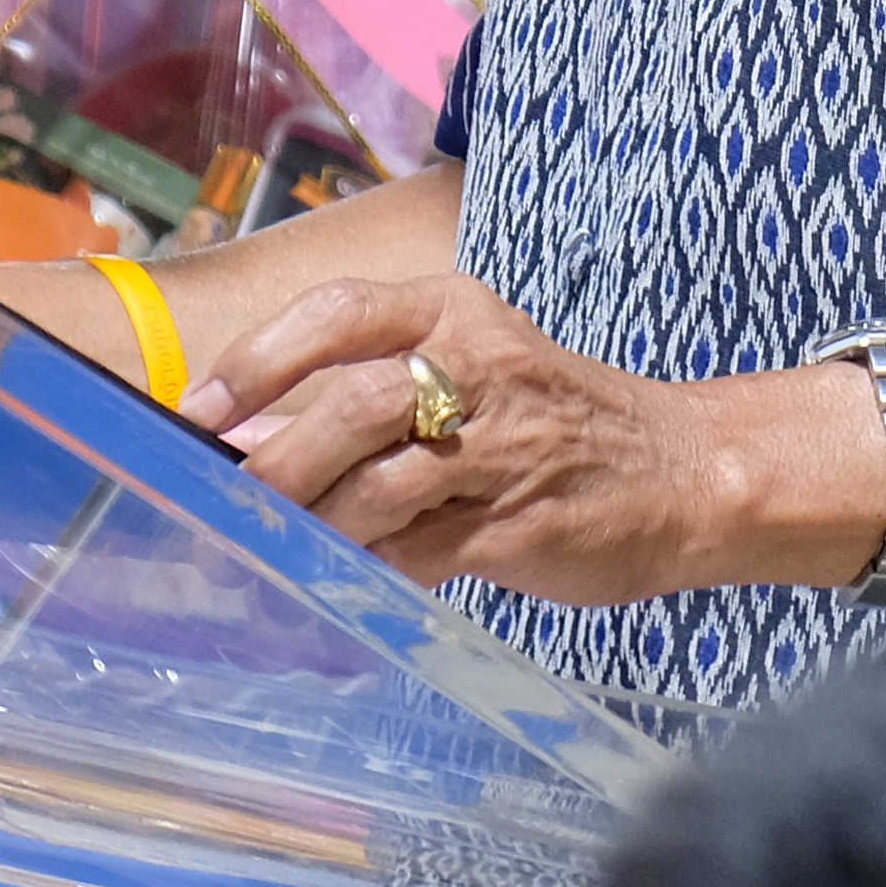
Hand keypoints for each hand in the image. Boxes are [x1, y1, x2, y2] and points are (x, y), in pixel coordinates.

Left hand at [186, 272, 873, 605]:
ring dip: (316, 522)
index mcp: (457, 311)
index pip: (340, 313)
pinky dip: (369, 567)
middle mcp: (481, 366)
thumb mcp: (467, 374)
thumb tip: (245, 438)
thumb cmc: (553, 421)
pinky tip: (344, 575)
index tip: (199, 410)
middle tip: (227, 500)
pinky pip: (421, 551)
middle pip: (354, 403)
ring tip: (274, 545)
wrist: (685, 473)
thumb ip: (360, 399)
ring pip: (381, 486)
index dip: (259, 361)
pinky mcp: (522, 525)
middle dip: (278, 459)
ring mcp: (506, 449)